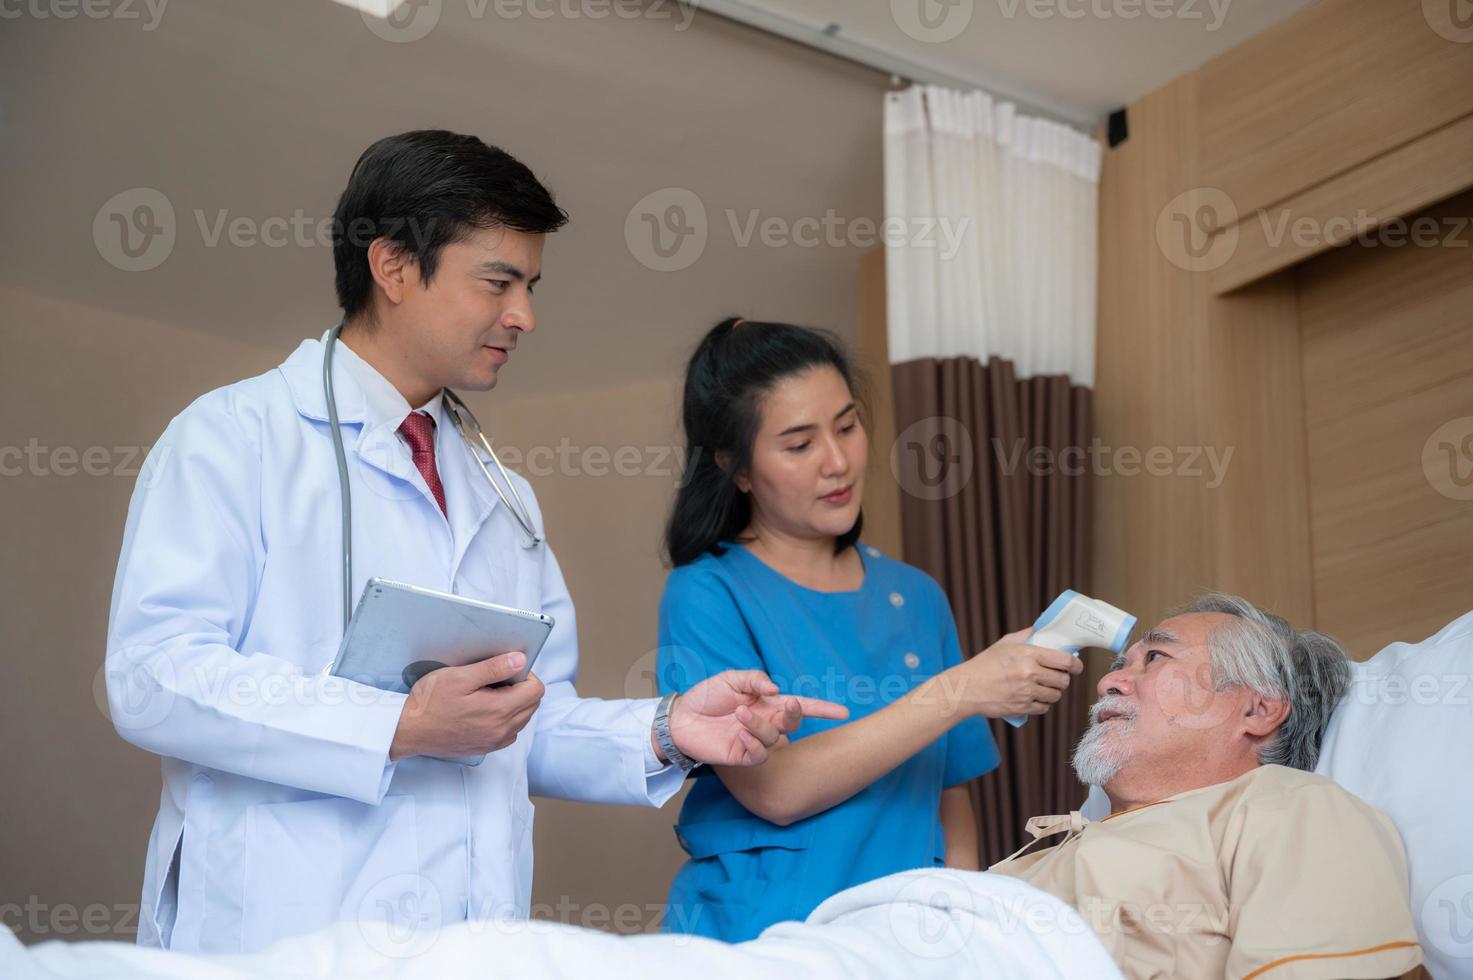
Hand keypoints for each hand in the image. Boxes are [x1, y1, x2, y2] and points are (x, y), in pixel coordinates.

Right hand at [389, 652, 544, 760]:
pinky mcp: (486, 747)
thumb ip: (494, 668)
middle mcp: (501, 730)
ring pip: (522, 718)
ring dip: (514, 703)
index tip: (507, 669)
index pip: (536, 690)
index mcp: (499, 711)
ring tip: (488, 693)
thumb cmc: (429, 702)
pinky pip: (509, 730)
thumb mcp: (460, 677)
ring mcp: (495, 741)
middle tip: (495, 679)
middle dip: (521, 688)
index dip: (525, 674)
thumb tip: (520, 660)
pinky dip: (505, 717)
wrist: (408, 730)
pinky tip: (484, 708)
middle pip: (532, 704)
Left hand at [662, 670, 848, 766]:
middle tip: (785, 706)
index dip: (822, 709)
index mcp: (767, 703)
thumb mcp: (731, 678)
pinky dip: (753, 742)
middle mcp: (765, 722)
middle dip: (794, 715)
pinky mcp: (741, 755)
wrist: (681, 717)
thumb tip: (776, 690)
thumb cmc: (707, 695)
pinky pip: (757, 754)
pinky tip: (739, 732)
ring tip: (739, 713)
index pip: (800, 705)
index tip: (843, 713)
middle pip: (792, 723)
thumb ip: (755, 680)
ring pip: (774, 738)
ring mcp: (755, 740)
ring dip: (760, 725)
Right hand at [952, 629, 1082, 717]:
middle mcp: (1029, 673)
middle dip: (1062, 679)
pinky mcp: (1022, 707)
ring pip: (1055, 695)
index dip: (1076, 664)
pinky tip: (1035, 698)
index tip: (1076, 666)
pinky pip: (1044, 708)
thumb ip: (1024, 636)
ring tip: (1044, 687)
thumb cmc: (984, 664)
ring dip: (1053, 692)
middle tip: (1056, 676)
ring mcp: (1026, 692)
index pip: (1065, 660)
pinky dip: (1042, 704)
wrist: (966, 688)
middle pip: (1063, 680)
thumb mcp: (1003, 644)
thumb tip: (1040, 630)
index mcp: (1028, 654)